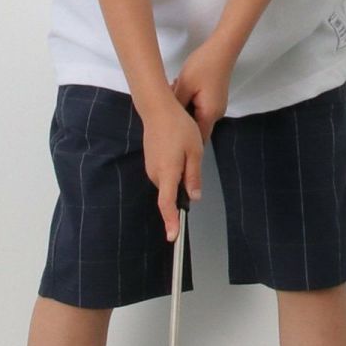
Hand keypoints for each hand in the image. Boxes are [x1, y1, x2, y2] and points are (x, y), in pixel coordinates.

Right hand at [141, 99, 203, 241]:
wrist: (158, 109)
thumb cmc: (178, 127)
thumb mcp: (195, 151)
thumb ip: (193, 176)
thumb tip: (194, 197)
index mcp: (167, 172)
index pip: (167, 204)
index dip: (171, 221)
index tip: (173, 236)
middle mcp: (155, 173)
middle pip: (171, 193)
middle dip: (183, 187)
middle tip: (192, 159)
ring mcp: (151, 168)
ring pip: (169, 183)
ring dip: (179, 175)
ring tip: (186, 149)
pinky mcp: (151, 162)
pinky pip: (165, 174)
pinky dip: (174, 170)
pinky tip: (179, 150)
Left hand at [171, 38, 236, 142]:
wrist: (221, 50)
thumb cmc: (204, 66)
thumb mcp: (183, 86)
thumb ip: (175, 105)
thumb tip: (167, 118)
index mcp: (209, 114)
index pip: (197, 139)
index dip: (183, 140)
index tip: (168, 137)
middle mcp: (216, 113)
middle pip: (195, 127)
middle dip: (180, 119)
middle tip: (166, 106)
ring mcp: (216, 106)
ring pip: (196, 115)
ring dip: (183, 107)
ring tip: (174, 91)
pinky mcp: (214, 99)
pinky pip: (200, 106)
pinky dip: (189, 101)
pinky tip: (181, 88)